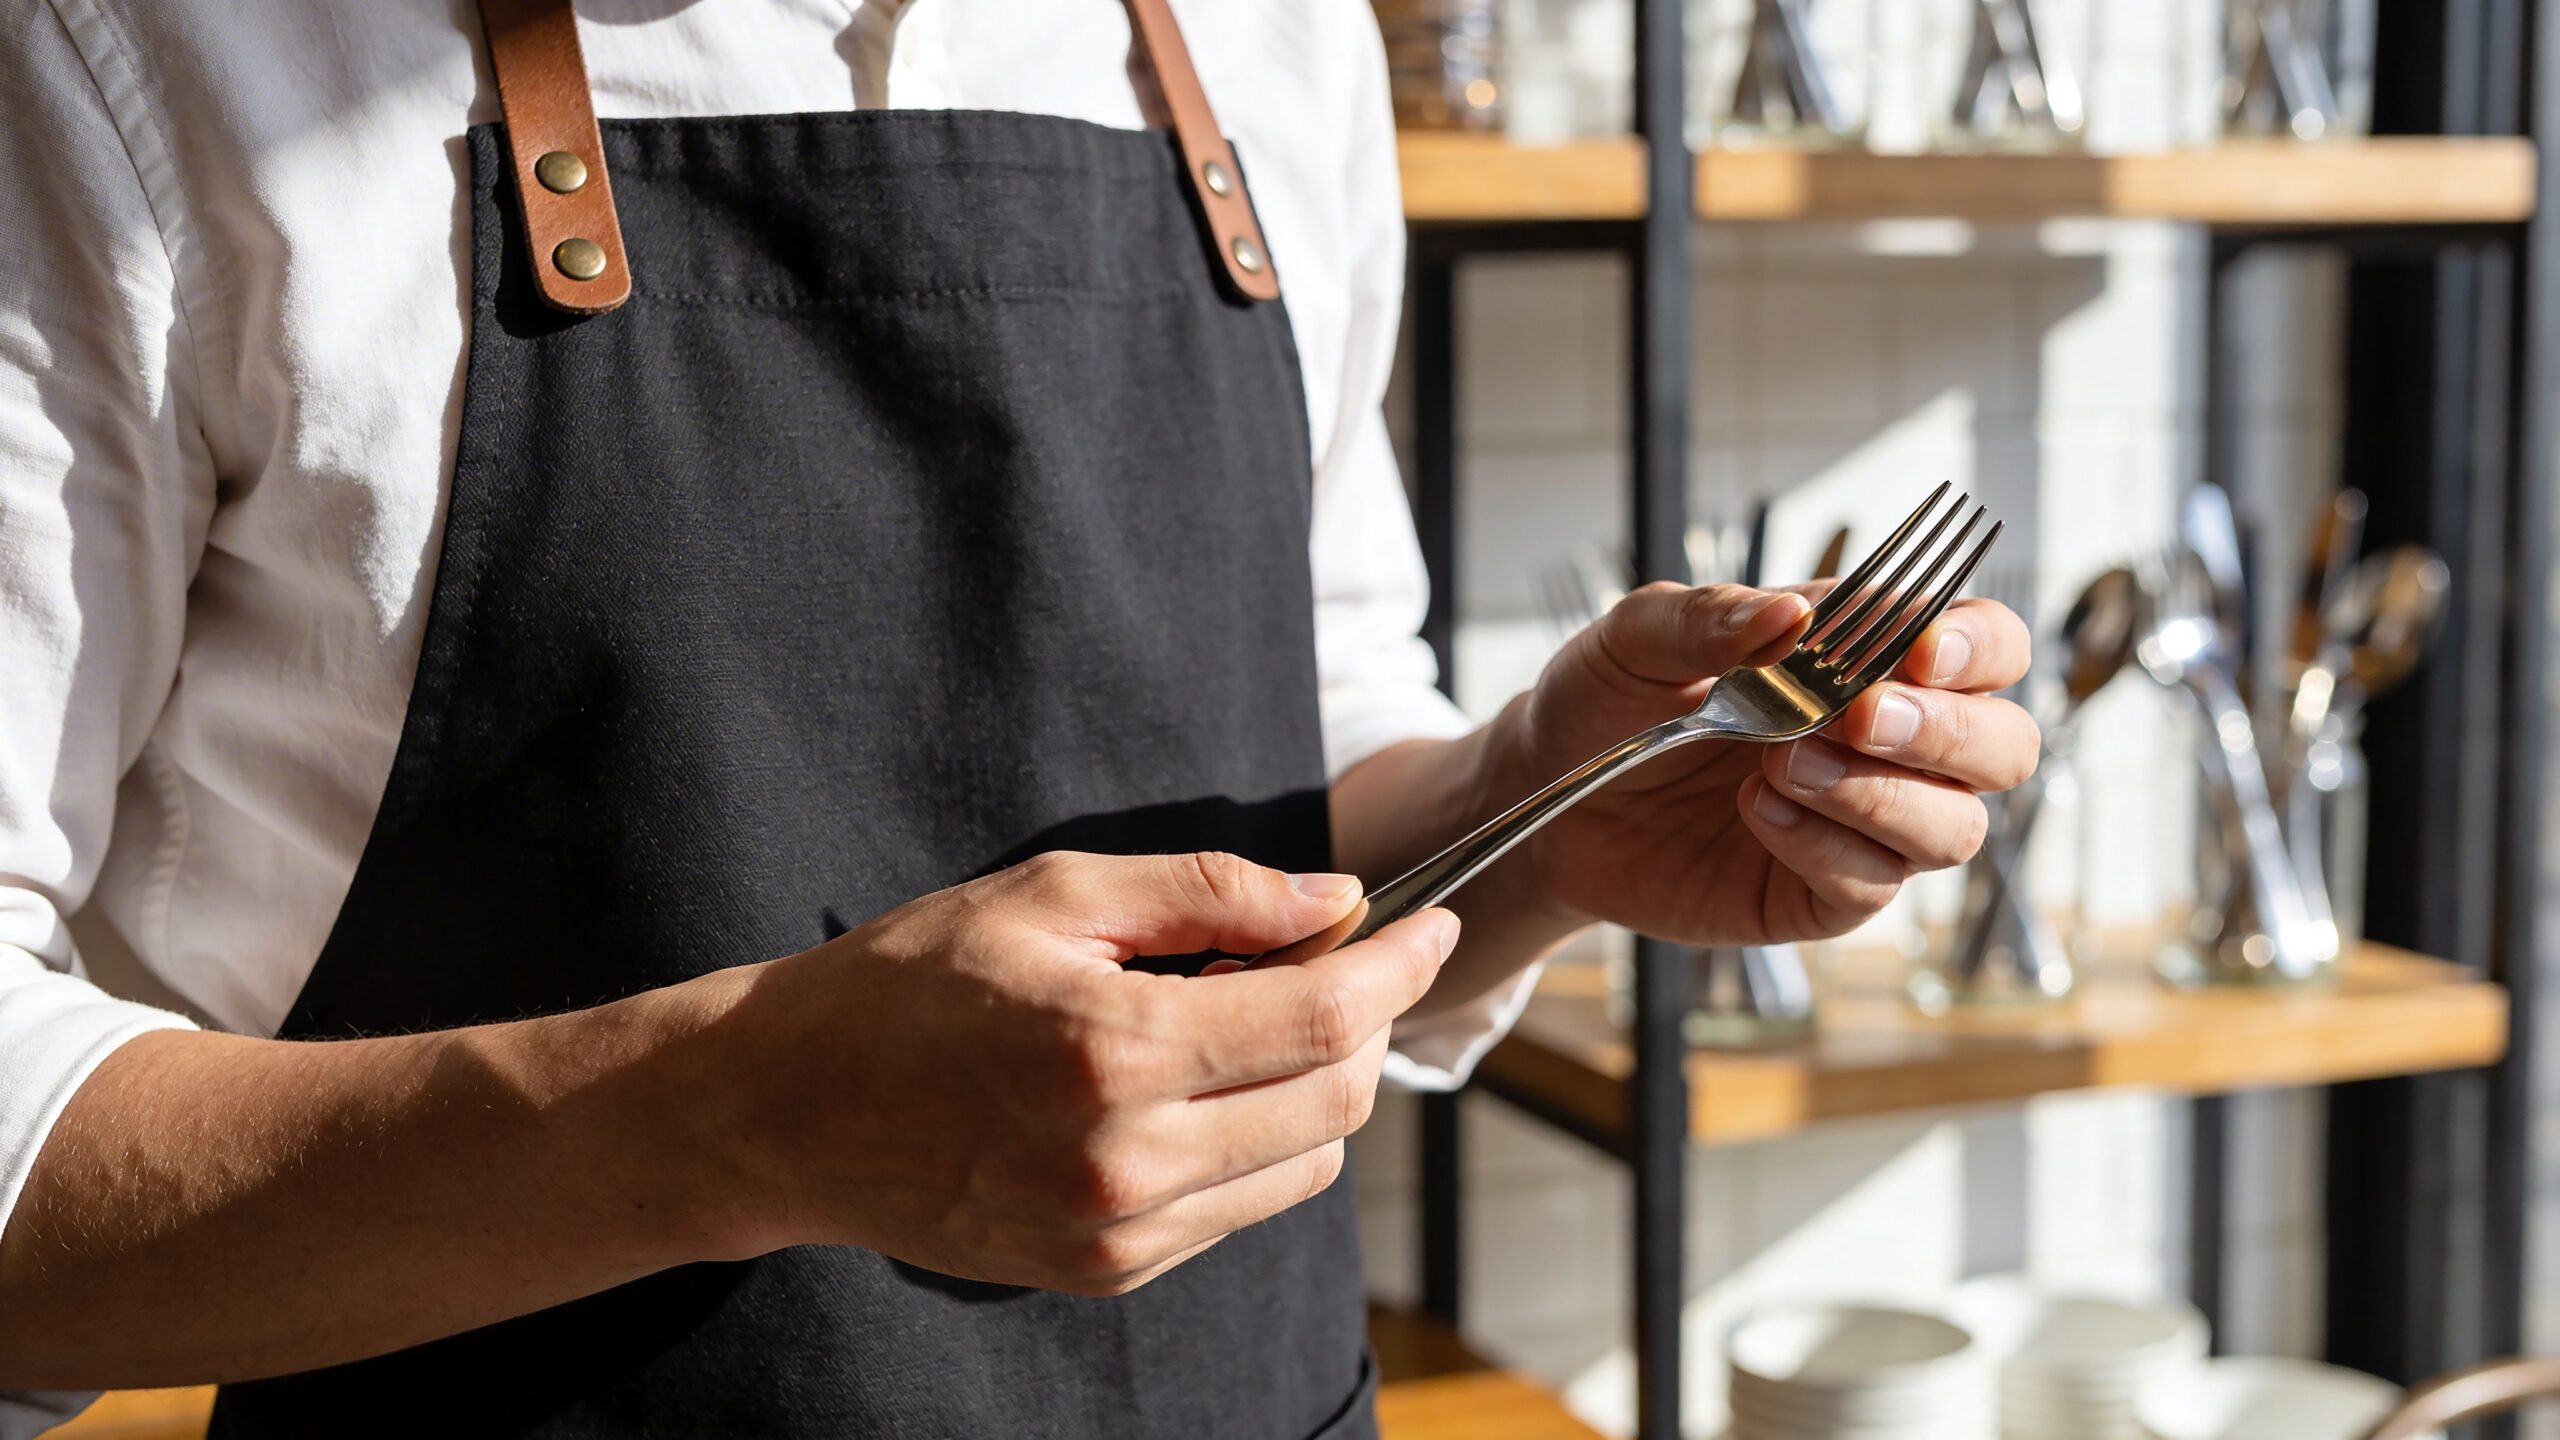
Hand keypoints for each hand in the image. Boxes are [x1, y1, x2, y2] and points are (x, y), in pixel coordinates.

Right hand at [722, 852, 1455, 1294]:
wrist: (785, 1110)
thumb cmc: (909, 983)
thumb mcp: (1054, 894)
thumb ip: (1209, 896)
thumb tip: (1335, 900)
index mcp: (1114, 1050)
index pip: (1322, 1019)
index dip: (1398, 965)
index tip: (1431, 923)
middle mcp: (1127, 1160)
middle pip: (1332, 1101)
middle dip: (1364, 1020)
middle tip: (1336, 958)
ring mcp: (1119, 1232)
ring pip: (1301, 1164)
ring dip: (1313, 1085)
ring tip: (1244, 1017)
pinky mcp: (1108, 1270)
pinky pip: (1237, 1208)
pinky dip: (1254, 1139)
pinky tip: (1196, 1081)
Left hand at [1490, 582, 2038, 943]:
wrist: (1547, 793)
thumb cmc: (1608, 701)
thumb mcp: (1637, 638)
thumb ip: (1709, 618)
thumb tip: (1789, 614)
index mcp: (1868, 658)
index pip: (1983, 645)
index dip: (1976, 647)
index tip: (1919, 651)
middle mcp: (1888, 743)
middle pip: (2002, 746)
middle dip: (1945, 732)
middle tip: (1855, 717)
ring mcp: (1864, 824)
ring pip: (1954, 829)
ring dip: (1879, 796)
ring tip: (1781, 764)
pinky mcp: (1822, 894)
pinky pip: (1870, 884)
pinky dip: (1821, 846)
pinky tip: (1756, 811)